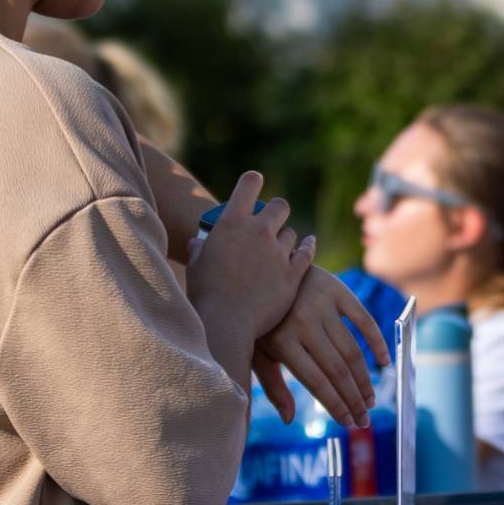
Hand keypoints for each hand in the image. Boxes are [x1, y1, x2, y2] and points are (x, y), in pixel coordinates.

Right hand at [187, 172, 311, 343]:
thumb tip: (197, 242)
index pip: (250, 183)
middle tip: (271, 223)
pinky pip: (306, 252)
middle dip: (276, 212)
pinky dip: (307, 248)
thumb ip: (200, 249)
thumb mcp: (196, 266)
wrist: (225, 323)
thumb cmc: (204, 294)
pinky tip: (307, 246)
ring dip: (285, 240)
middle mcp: (258, 231)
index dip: (253, 182)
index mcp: (232, 223)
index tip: (254, 186)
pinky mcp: (293, 272)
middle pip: (280, 206)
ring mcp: (278, 251)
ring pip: (291, 233)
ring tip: (276, 251)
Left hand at [253, 266, 390, 428]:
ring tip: (371, 399)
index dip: (335, 405)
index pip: (316, 381)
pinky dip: (377, 342)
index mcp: (282, 342)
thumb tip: (289, 419)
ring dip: (365, 379)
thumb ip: (273, 385)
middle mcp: (303, 323)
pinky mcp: (337, 289)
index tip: (348, 422)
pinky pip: (364, 319)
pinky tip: (384, 362)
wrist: (261, 267)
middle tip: (365, 419)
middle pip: (337, 369)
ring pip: (352, 350)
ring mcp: (322, 304)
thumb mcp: (257, 352)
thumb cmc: (260, 319)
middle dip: (354, 399)